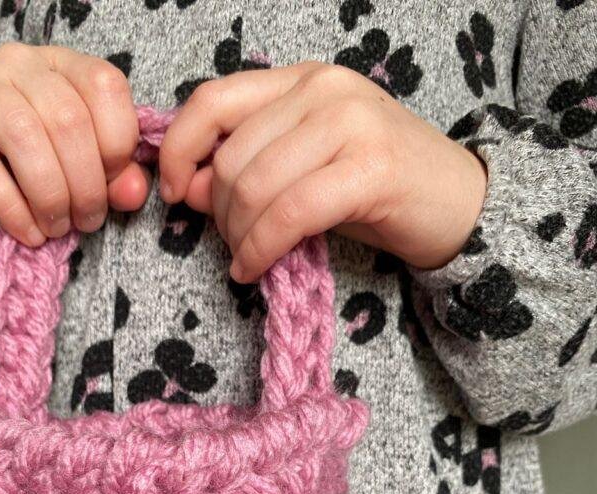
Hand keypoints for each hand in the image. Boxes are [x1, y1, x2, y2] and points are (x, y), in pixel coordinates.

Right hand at [0, 43, 150, 245]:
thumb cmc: (34, 171)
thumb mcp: (83, 170)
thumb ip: (116, 177)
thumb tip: (134, 194)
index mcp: (65, 65)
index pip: (105, 87)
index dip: (119, 146)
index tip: (115, 188)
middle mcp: (20, 64)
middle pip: (68, 119)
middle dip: (86, 184)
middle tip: (86, 222)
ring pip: (25, 137)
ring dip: (51, 195)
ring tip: (58, 228)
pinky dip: (13, 209)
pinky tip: (29, 233)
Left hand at [158, 62, 487, 281]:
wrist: (461, 205)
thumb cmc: (379, 189)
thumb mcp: (305, 168)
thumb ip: (250, 167)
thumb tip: (186, 188)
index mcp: (302, 79)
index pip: (213, 100)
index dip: (179, 149)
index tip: (174, 192)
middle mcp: (324, 89)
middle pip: (230, 156)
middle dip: (217, 212)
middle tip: (232, 244)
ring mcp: (350, 124)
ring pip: (254, 186)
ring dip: (238, 237)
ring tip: (246, 259)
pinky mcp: (369, 169)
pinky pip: (290, 213)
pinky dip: (262, 249)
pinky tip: (255, 269)